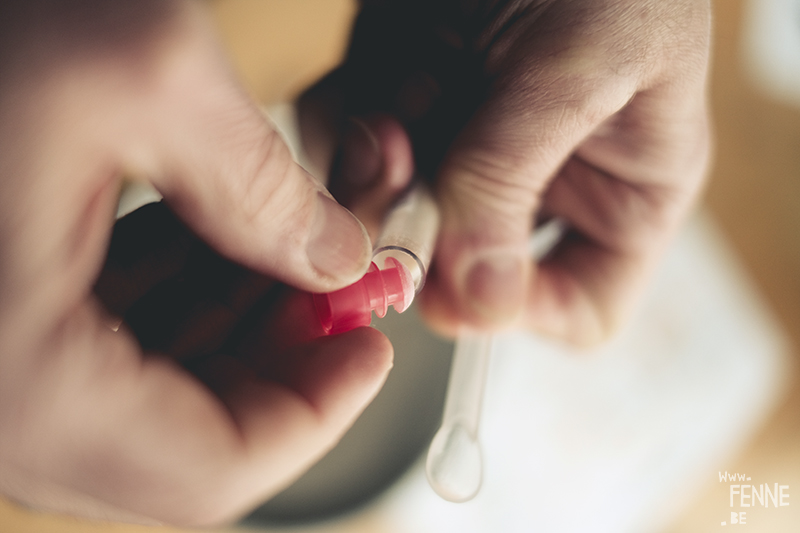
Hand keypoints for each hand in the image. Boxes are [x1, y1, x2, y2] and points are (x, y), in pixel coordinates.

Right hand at [0, 0, 389, 525]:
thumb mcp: (142, 71)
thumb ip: (262, 183)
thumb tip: (335, 255)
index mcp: (15, 373)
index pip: (206, 472)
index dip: (314, 415)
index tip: (368, 349)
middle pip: (188, 432)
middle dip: (286, 356)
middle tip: (341, 284)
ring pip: (154, 386)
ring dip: (242, 320)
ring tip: (296, 241)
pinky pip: (107, 340)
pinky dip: (184, 296)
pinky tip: (224, 232)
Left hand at [300, 0, 711, 344]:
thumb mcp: (584, 61)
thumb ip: (520, 174)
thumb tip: (477, 297)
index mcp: (620, 192)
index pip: (579, 307)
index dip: (519, 311)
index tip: (466, 280)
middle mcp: (537, 185)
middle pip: (462, 270)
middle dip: (424, 233)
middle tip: (409, 174)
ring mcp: (465, 149)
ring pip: (396, 216)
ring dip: (381, 174)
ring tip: (406, 96)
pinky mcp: (409, 107)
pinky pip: (355, 155)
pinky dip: (353, 125)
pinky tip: (386, 76)